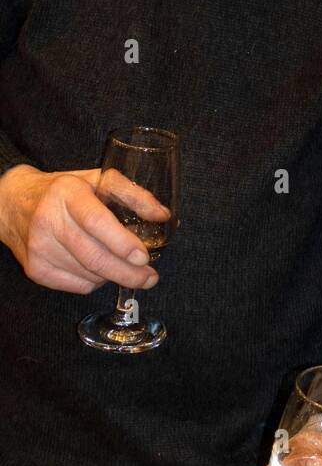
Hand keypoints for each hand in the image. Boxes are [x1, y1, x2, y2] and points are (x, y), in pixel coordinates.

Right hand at [0, 163, 168, 293]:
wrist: (12, 203)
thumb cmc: (63, 191)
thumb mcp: (97, 179)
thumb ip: (132, 193)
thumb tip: (163, 215)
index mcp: (67, 193)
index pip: (96, 222)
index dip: (122, 243)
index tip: (144, 257)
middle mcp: (48, 220)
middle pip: (94, 256)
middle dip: (128, 272)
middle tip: (150, 278)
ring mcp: (39, 248)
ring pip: (88, 275)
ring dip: (114, 276)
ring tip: (126, 268)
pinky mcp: (34, 270)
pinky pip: (77, 286)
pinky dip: (95, 282)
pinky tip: (99, 269)